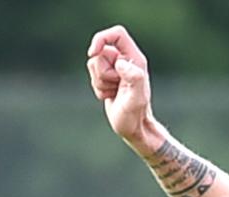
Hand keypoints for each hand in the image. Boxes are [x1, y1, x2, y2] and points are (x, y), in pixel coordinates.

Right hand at [86, 25, 153, 143]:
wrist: (134, 130)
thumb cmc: (136, 116)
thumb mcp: (136, 99)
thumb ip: (134, 78)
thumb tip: (121, 63)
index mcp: (134, 59)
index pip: (117, 34)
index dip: (101, 39)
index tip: (93, 53)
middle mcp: (125, 61)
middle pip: (100, 52)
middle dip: (102, 72)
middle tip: (116, 88)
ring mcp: (115, 69)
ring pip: (93, 64)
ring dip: (99, 82)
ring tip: (113, 93)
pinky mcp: (107, 78)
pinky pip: (92, 75)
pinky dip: (98, 88)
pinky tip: (110, 96)